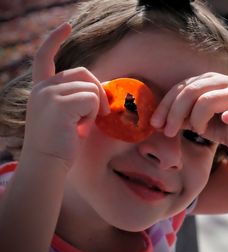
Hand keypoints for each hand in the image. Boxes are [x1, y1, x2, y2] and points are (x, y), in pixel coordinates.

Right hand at [24, 23, 109, 166]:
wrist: (48, 165)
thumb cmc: (61, 143)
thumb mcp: (67, 115)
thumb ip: (76, 97)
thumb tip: (101, 88)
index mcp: (41, 89)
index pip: (44, 56)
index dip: (55, 39)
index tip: (67, 26)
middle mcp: (42, 87)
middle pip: (83, 72)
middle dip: (97, 91)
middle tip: (99, 113)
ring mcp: (49, 94)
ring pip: (91, 88)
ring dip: (94, 108)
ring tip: (81, 125)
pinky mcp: (60, 103)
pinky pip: (91, 98)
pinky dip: (93, 114)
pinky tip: (80, 128)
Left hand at [151, 72, 227, 153]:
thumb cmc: (217, 125)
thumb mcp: (193, 121)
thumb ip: (178, 118)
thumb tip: (156, 122)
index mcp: (207, 80)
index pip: (180, 89)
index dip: (165, 106)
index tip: (155, 124)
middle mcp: (222, 81)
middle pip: (191, 91)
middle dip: (174, 113)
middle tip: (169, 132)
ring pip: (208, 100)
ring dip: (197, 119)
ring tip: (198, 131)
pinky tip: (225, 120)